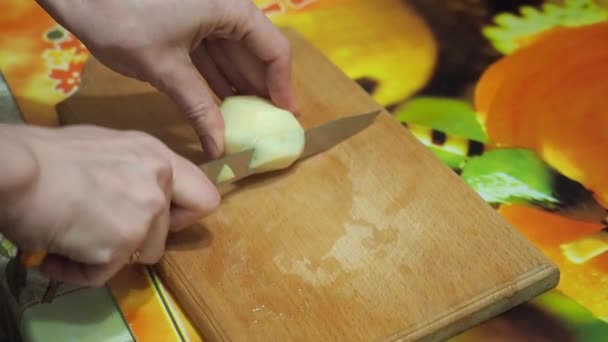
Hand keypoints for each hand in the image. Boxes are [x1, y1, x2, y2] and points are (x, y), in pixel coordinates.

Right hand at [1, 125, 218, 285]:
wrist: (14, 170)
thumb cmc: (46, 155)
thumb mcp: (105, 149)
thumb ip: (133, 171)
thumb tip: (134, 196)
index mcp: (157, 156)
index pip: (204, 196)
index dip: (184, 215)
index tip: (161, 220)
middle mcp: (160, 182)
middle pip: (168, 236)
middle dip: (139, 241)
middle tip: (107, 234)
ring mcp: (145, 213)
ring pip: (140, 257)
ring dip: (107, 256)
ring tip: (71, 240)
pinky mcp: (123, 243)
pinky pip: (103, 274)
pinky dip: (78, 270)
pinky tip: (55, 253)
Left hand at [36, 0, 297, 158]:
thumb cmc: (124, 20)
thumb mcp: (166, 69)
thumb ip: (199, 108)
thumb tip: (220, 149)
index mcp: (231, 10)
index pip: (274, 49)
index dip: (281, 86)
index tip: (283, 118)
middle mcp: (224, 9)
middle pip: (254, 53)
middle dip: (259, 90)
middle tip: (266, 128)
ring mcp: (203, 15)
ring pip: (231, 55)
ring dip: (237, 88)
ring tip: (245, 124)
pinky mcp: (184, 23)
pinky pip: (209, 54)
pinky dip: (214, 79)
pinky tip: (219, 106)